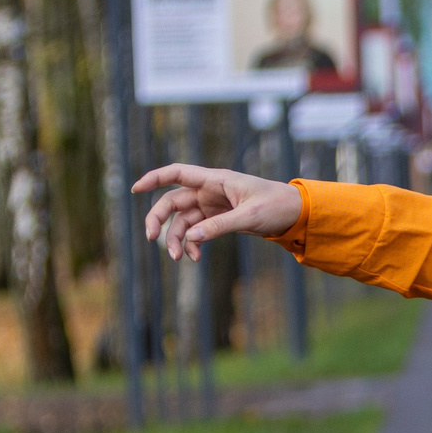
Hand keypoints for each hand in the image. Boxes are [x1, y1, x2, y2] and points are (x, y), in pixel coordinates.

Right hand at [135, 163, 303, 261]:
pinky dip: (193, 243)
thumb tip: (191, 238)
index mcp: (216, 180)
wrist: (295, 214)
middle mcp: (210, 190)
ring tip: (179, 259)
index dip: (155, 178)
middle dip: (159, 220)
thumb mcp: (249, 216)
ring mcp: (212, 205)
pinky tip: (194, 257)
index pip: (177, 173)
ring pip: (183, 221)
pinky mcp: (218, 219)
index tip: (135, 189)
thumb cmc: (276, 206)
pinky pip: (197, 231)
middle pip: (173, 202)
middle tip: (151, 239)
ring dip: (177, 239)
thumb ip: (219, 226)